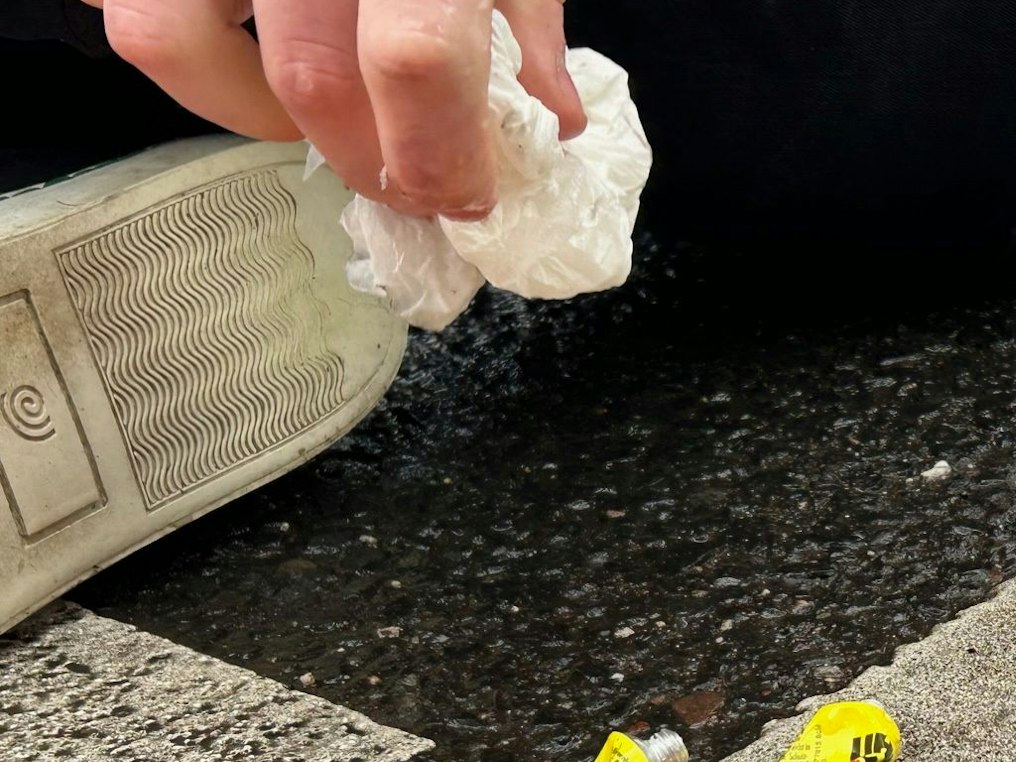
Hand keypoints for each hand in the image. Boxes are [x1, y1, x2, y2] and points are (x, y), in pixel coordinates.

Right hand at [91, 0, 586, 215]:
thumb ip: (528, 24)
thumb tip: (553, 120)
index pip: (415, 60)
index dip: (438, 153)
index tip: (465, 195)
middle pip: (309, 75)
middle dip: (364, 158)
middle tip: (405, 181)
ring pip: (175, 36)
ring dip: (251, 111)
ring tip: (318, 120)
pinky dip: (191, 47)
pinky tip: (255, 56)